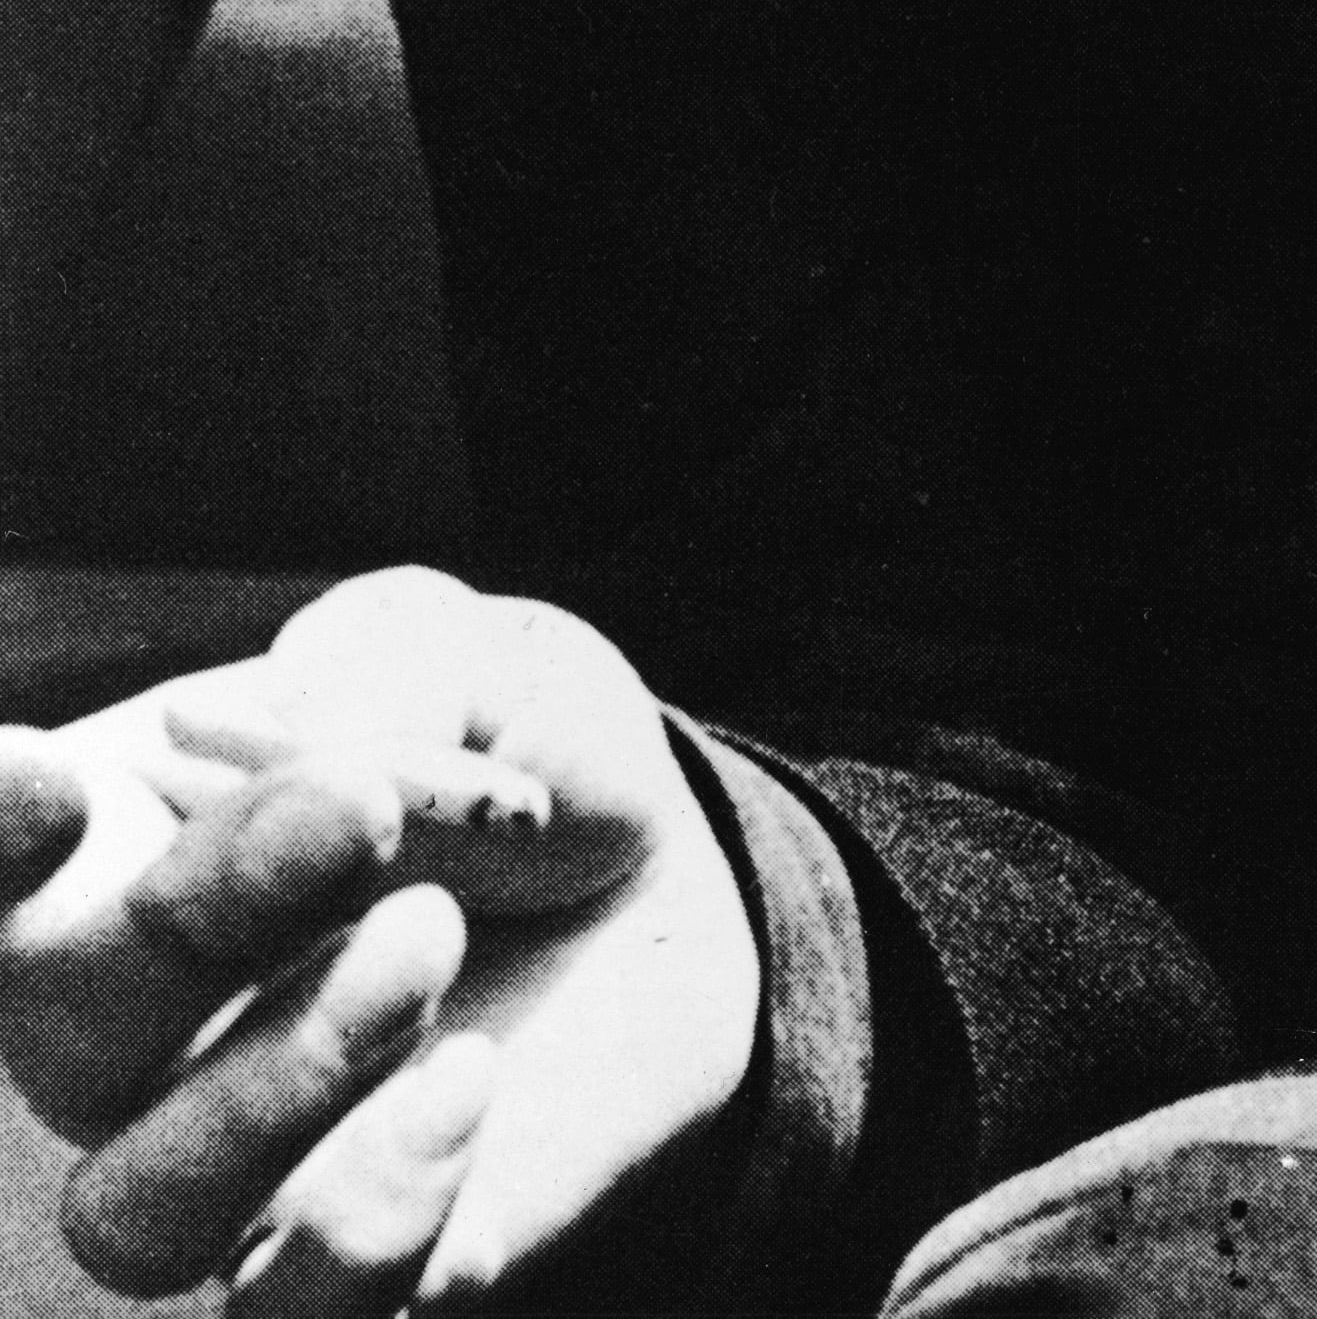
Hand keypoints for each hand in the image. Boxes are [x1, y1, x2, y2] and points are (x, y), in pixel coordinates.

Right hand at [0, 566, 760, 1305]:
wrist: (662, 880)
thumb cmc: (525, 747)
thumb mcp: (480, 657)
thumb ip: (383, 667)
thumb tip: (303, 749)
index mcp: (125, 844)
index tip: (52, 789)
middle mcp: (131, 1028)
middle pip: (57, 1023)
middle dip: (195, 914)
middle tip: (360, 814)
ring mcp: (222, 1170)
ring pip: (131, 1214)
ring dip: (280, 1080)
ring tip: (433, 941)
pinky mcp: (345, 1265)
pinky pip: (291, 1317)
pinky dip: (373, 1213)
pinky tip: (469, 1084)